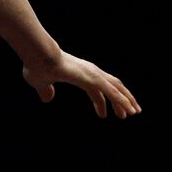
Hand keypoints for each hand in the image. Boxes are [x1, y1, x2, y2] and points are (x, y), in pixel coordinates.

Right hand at [22, 51, 140, 118]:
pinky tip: (128, 110)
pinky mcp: (93, 78)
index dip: (100, 103)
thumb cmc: (37, 66)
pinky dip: (122, 101)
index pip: (96, 90)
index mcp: (79, 74)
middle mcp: (90, 72)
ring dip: (127, 100)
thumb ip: (46, 91)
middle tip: (128, 113)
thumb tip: (47, 99)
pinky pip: (112, 92)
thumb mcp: (41, 83)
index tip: (103, 115)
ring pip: (116, 88)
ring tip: (134, 112)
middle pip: (112, 87)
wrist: (38, 56)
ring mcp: (93, 74)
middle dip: (121, 100)